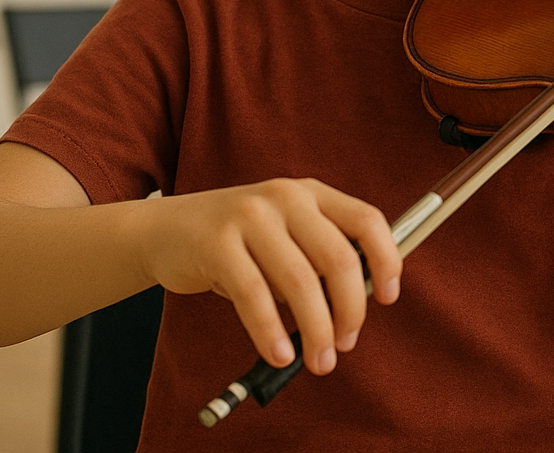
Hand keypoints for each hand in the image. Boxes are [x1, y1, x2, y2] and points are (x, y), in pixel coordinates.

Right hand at [134, 178, 400, 374]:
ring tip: (319, 360)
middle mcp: (286, 198)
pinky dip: (271, 332)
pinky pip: (255, 296)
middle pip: (338, 258)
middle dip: (350, 310)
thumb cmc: (237, 241)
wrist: (165, 230)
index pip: (368, 220)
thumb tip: (355, 309)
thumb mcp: (285, 235)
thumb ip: (319, 258)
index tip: (389, 298)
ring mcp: (250, 217)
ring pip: (300, 282)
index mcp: (312, 194)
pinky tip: (279, 354)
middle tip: (346, 344)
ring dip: (316, 330)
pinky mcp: (218, 243)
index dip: (386, 260)